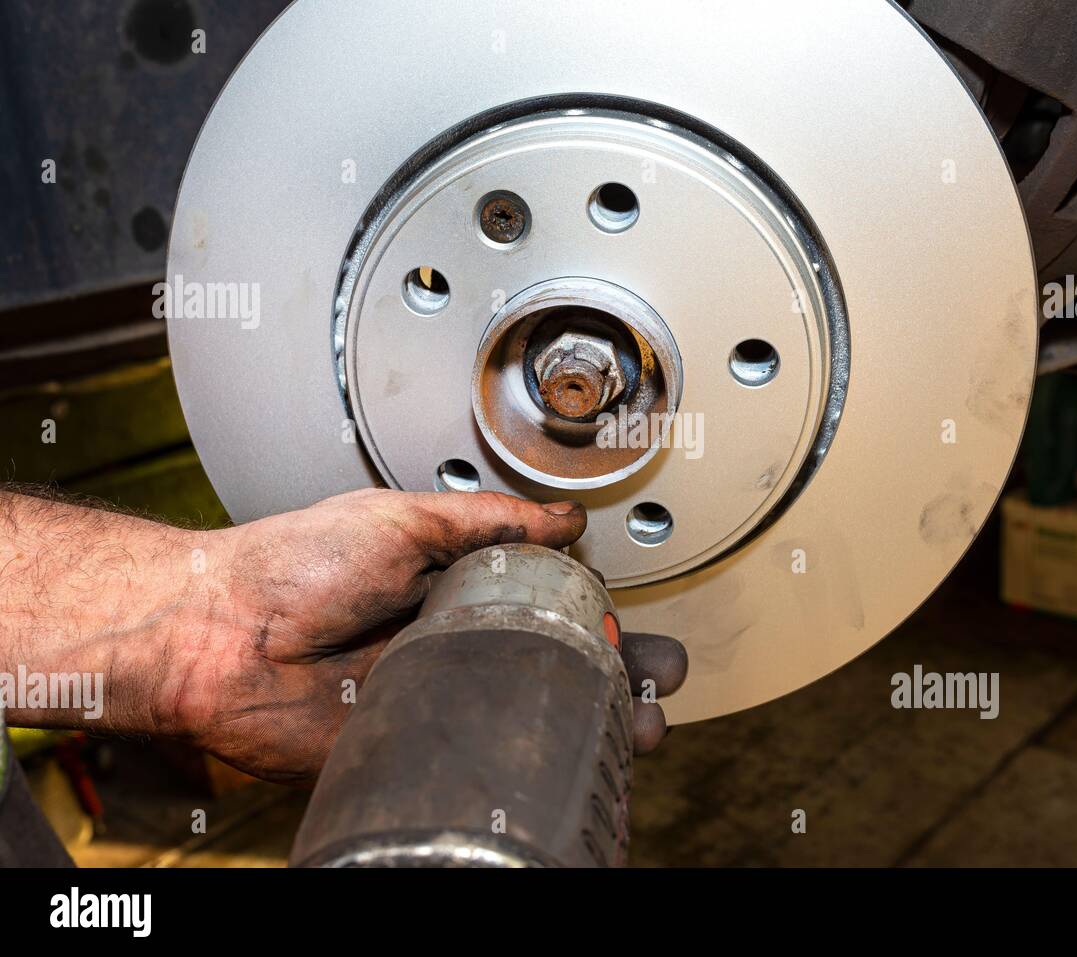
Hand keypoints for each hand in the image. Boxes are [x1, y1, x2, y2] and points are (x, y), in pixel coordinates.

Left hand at [178, 489, 685, 782]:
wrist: (217, 633)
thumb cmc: (290, 564)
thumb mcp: (402, 518)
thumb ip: (488, 519)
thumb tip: (562, 517)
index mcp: (456, 585)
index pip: (551, 602)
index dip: (600, 615)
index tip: (633, 623)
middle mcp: (454, 641)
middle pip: (555, 663)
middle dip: (617, 674)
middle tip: (655, 678)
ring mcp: (438, 695)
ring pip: (529, 715)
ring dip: (590, 721)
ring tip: (636, 726)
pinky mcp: (413, 743)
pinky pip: (479, 757)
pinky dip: (527, 764)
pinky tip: (569, 761)